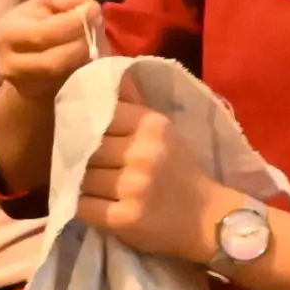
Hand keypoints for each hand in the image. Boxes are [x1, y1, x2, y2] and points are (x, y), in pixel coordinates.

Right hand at [0, 0, 97, 104]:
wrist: (35, 55)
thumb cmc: (44, 19)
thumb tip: (76, 0)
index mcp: (6, 32)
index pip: (42, 33)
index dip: (72, 23)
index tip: (94, 9)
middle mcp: (8, 62)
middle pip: (52, 60)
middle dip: (81, 42)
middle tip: (98, 27)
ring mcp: (21, 85)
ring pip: (60, 76)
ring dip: (84, 58)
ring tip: (94, 40)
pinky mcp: (36, 97)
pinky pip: (65, 87)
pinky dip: (81, 71)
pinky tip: (88, 57)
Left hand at [76, 80, 228, 264]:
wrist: (207, 219)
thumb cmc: (180, 172)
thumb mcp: (163, 131)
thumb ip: (133, 103)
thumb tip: (112, 70)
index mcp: (152, 126)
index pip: (99, 118)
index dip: (90, 131)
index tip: (93, 140)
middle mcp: (143, 153)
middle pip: (87, 150)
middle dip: (85, 160)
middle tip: (93, 169)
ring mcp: (134, 187)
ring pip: (82, 177)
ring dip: (82, 184)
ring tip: (97, 188)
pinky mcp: (124, 218)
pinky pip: (83, 206)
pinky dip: (83, 206)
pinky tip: (97, 206)